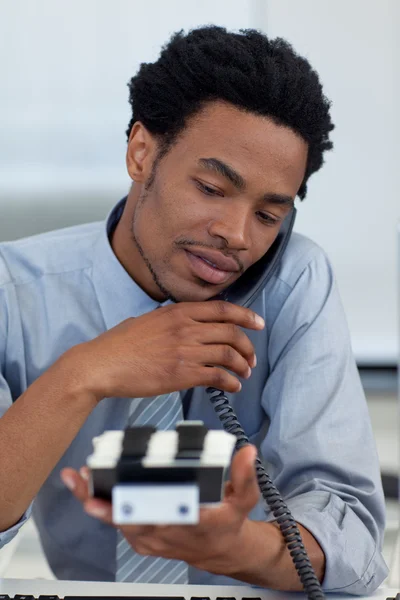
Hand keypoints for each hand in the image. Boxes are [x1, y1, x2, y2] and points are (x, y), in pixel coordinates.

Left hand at [60, 445, 260, 574]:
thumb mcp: (245, 500)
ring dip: (94, 500)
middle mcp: (165, 534)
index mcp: (189, 523)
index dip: (131, 509)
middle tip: (82, 478)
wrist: (221, 551)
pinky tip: (87, 488)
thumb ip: (245, 476)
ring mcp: (150, 539)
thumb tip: (246, 452)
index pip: (158, 517)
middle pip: (127, 518)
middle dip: (100, 499)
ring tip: (77, 478)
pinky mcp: (142, 540)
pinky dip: (101, 507)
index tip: (113, 497)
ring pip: (117, 521)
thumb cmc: (228, 521)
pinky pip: (118, 524)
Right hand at [68, 301, 263, 400]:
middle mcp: (185, 327)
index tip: (258, 323)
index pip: (223, 309)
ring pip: (229, 354)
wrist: (101, 364)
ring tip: (244, 373)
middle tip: (251, 358)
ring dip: (242, 366)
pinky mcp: (181, 374)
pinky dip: (231, 382)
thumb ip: (172, 319)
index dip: (246, 316)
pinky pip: (217, 376)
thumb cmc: (120, 344)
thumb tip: (188, 323)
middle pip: (231, 332)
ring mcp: (185, 350)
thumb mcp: (148, 319)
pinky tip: (232, 386)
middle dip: (248, 346)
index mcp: (178, 311)